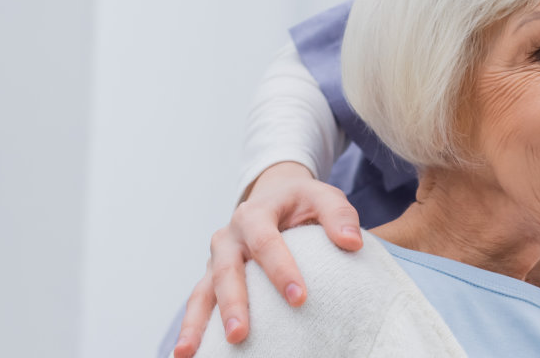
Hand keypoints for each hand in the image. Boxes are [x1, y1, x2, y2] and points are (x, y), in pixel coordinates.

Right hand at [172, 162, 364, 357]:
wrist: (275, 197)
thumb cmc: (302, 203)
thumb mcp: (323, 197)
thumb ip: (338, 214)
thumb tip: (352, 243)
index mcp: (255, 214)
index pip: (266, 243)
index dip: (281, 270)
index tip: (299, 298)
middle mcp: (229, 237)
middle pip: (226, 271)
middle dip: (233, 304)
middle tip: (240, 334)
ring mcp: (216, 260)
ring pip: (202, 292)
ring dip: (196, 324)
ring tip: (188, 353)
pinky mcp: (211, 279)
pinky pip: (199, 304)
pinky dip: (192, 329)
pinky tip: (187, 354)